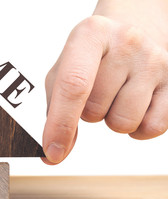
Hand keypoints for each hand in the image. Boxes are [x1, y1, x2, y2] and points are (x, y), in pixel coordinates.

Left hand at [43, 0, 167, 164]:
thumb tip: (53, 155)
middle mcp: (126, 42)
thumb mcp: (62, 72)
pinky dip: (137, 128)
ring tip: (114, 96)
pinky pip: (152, 128)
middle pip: (94, 110)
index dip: (60, 124)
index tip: (52, 151)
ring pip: (123, 122)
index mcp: (90, 34)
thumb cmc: (89, 59)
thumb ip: (54, 111)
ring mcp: (154, 61)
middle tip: (94, 93)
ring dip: (111, 120)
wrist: (126, 36)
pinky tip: (133, 105)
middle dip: (87, 114)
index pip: (73, 85)